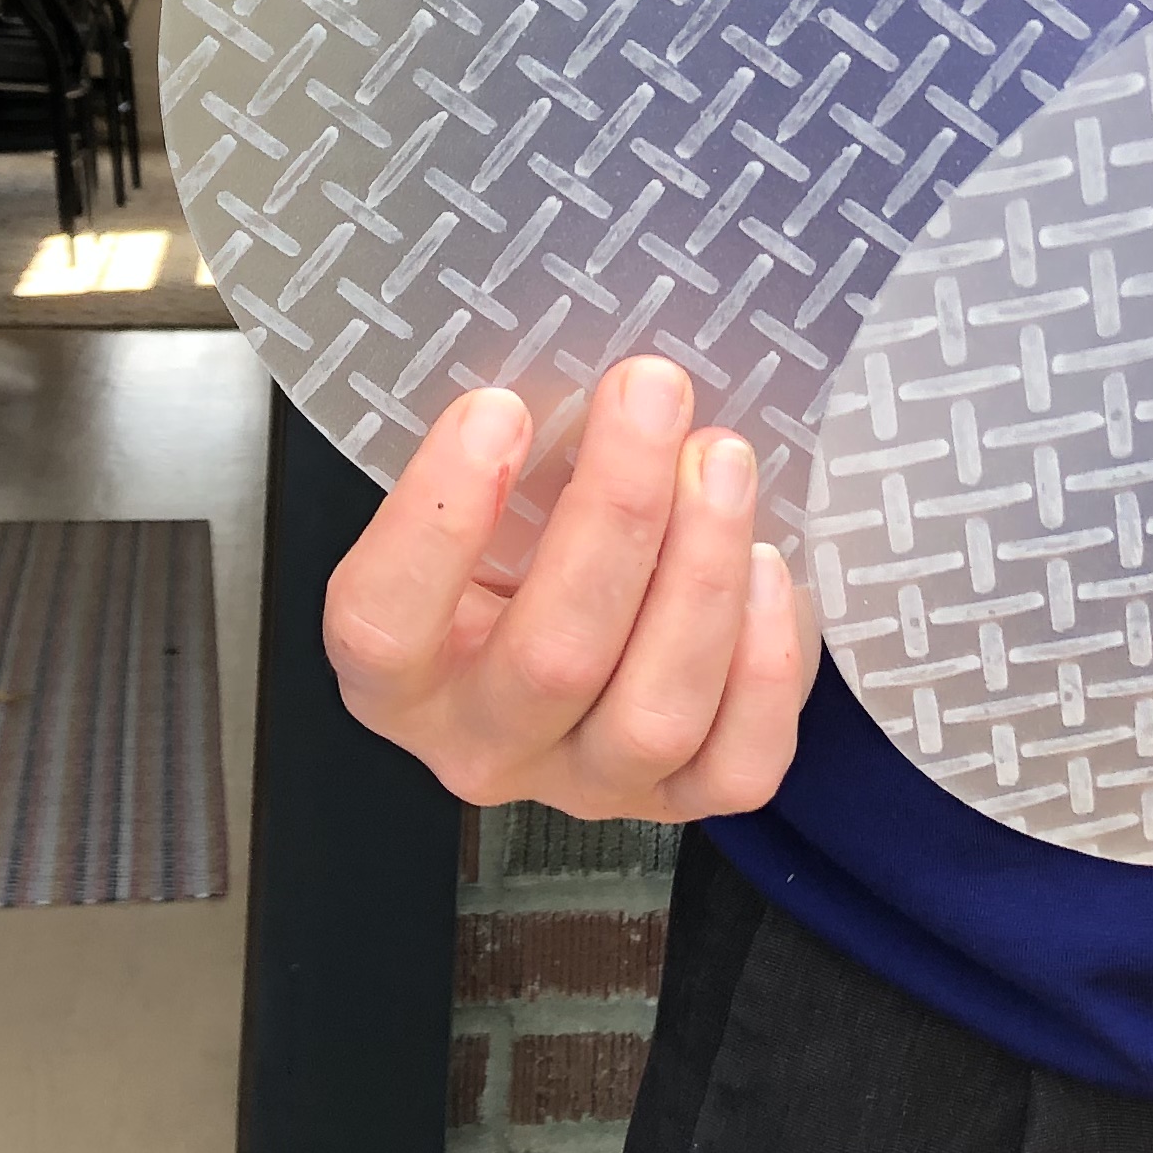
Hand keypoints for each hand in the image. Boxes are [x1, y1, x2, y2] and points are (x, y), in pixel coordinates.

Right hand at [320, 354, 815, 819]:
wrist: (601, 605)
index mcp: (398, 672)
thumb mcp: (489, 495)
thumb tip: (580, 355)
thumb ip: (506, 448)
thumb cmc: (530, 534)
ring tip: (722, 459)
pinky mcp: (685, 796)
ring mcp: (587, 781)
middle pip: (549, 660)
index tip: (497, 409)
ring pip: (651, 713)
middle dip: (616, 511)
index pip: (382, 625)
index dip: (437, 520)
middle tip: (651, 392)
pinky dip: (762, 663)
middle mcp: (483, 742)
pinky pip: (736, 762)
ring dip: (702, 571)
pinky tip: (770, 567)